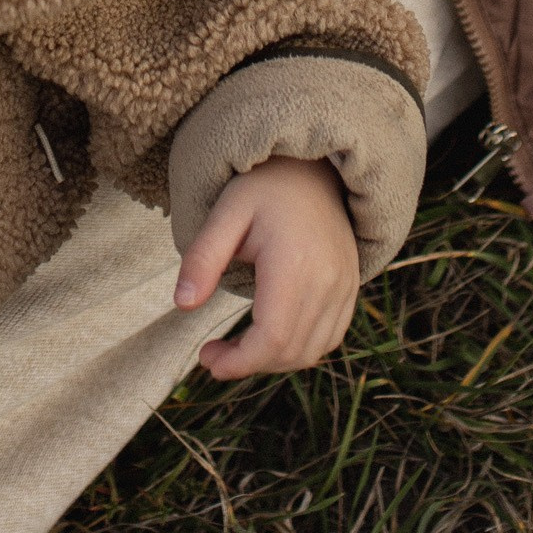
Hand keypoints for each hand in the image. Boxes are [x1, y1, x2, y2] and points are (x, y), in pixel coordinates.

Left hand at [174, 156, 360, 378]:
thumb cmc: (262, 189)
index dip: (239, 362)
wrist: (312, 169)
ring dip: (273, 360)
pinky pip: (330, 338)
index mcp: (294, 262)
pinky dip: (299, 348)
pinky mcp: (351, 287)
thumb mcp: (224, 214)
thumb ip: (202, 259)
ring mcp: (345, 285)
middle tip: (214, 354)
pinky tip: (270, 335)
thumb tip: (181, 305)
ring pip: (312, 351)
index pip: (272, 337)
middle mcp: (328, 279)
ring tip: (239, 346)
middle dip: (248, 363)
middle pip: (291, 351)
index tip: (207, 359)